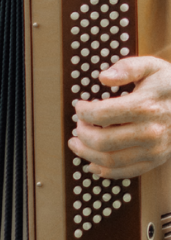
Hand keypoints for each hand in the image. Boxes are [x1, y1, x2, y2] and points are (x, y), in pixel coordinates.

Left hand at [70, 56, 170, 179]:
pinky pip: (126, 172)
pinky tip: (93, 164)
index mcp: (145, 106)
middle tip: (78, 126)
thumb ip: (127, 68)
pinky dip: (105, 171)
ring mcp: (154, 149)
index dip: (84, 112)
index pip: (102, 114)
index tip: (80, 106)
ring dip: (87, 154)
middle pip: (103, 141)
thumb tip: (103, 77)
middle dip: (82, 134)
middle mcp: (150, 131)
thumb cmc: (169, 85)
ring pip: (111, 160)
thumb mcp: (152, 67)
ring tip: (77, 144)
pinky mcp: (156, 160)